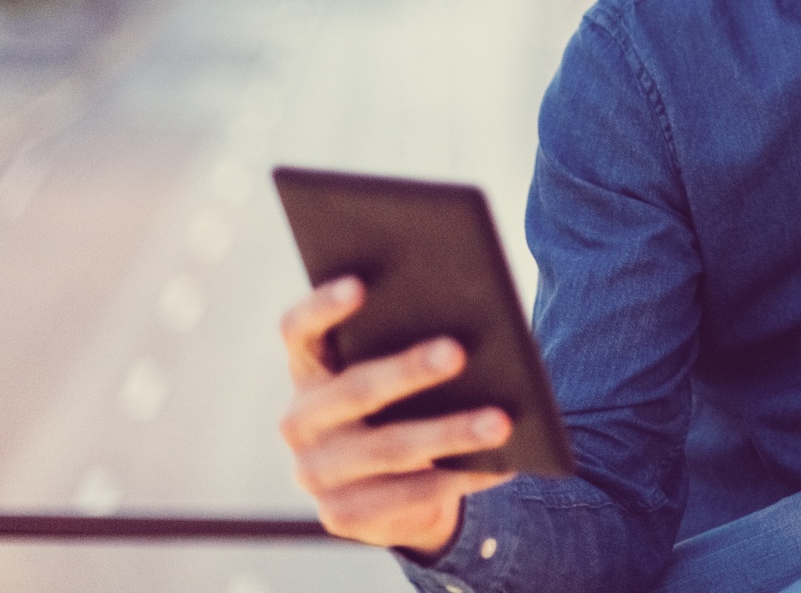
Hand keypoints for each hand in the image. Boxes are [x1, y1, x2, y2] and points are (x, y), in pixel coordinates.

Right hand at [278, 277, 515, 555]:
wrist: (393, 492)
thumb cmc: (405, 406)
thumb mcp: (397, 373)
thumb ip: (409, 342)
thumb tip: (473, 317)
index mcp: (308, 370)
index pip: (298, 331)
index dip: (323, 307)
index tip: (361, 284)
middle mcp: (300, 420)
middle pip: (353, 389)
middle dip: (409, 370)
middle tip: (458, 351)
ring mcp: (315, 472)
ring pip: (388, 448)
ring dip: (450, 433)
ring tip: (500, 421)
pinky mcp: (341, 515)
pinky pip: (409, 495)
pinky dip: (461, 477)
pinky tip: (502, 464)